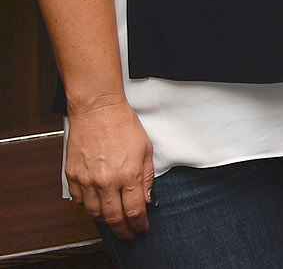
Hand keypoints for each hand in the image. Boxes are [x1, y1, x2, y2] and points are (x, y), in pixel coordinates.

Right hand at [64, 98, 153, 238]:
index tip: (142, 228)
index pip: (134, 211)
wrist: (97, 111)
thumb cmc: (122, 125)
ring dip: (106, 221)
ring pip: (94, 213)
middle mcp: (106, 181)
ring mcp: (87, 180)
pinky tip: (97, 204)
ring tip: (114, 222)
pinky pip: (80, 200)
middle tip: (129, 234)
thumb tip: (145, 199)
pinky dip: (89, 206)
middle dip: (123, 231)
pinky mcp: (73, 176)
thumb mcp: (145, 150)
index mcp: (128, 174)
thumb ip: (146, 177)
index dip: (139, 225)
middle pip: (113, 218)